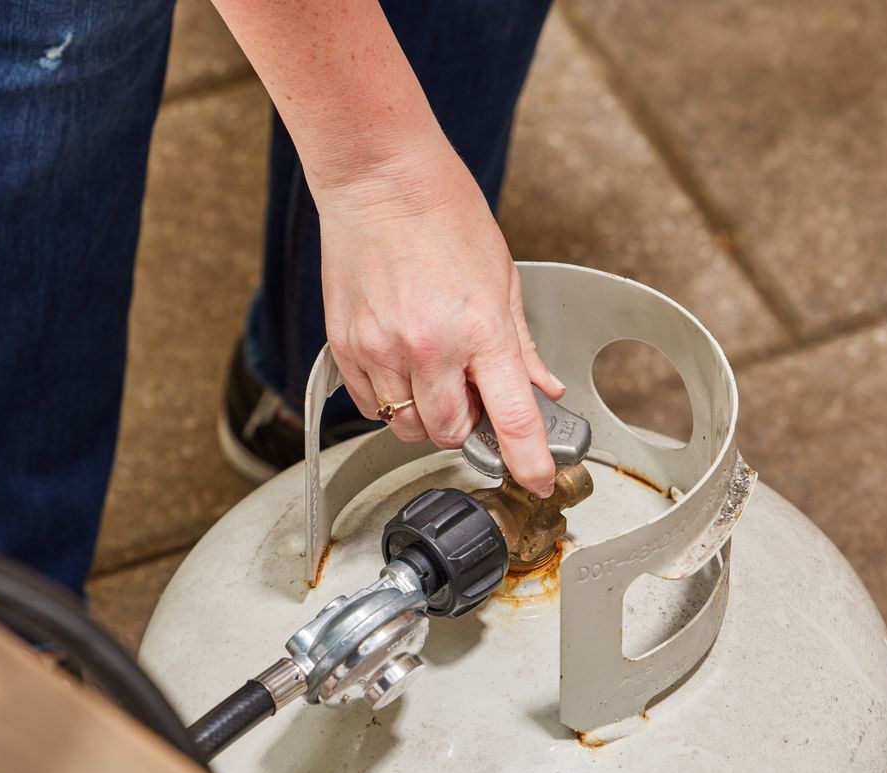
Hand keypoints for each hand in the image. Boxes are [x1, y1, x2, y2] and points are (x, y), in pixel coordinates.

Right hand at [315, 138, 565, 496]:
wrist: (379, 178)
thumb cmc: (442, 213)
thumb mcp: (503, 277)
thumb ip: (520, 345)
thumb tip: (541, 388)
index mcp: (481, 329)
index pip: (512, 419)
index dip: (529, 461)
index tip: (537, 480)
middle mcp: (430, 347)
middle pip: (450, 433)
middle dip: (465, 424)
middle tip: (469, 391)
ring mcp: (382, 350)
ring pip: (406, 425)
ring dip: (424, 413)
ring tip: (430, 370)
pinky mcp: (345, 346)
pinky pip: (369, 404)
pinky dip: (388, 398)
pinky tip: (399, 363)